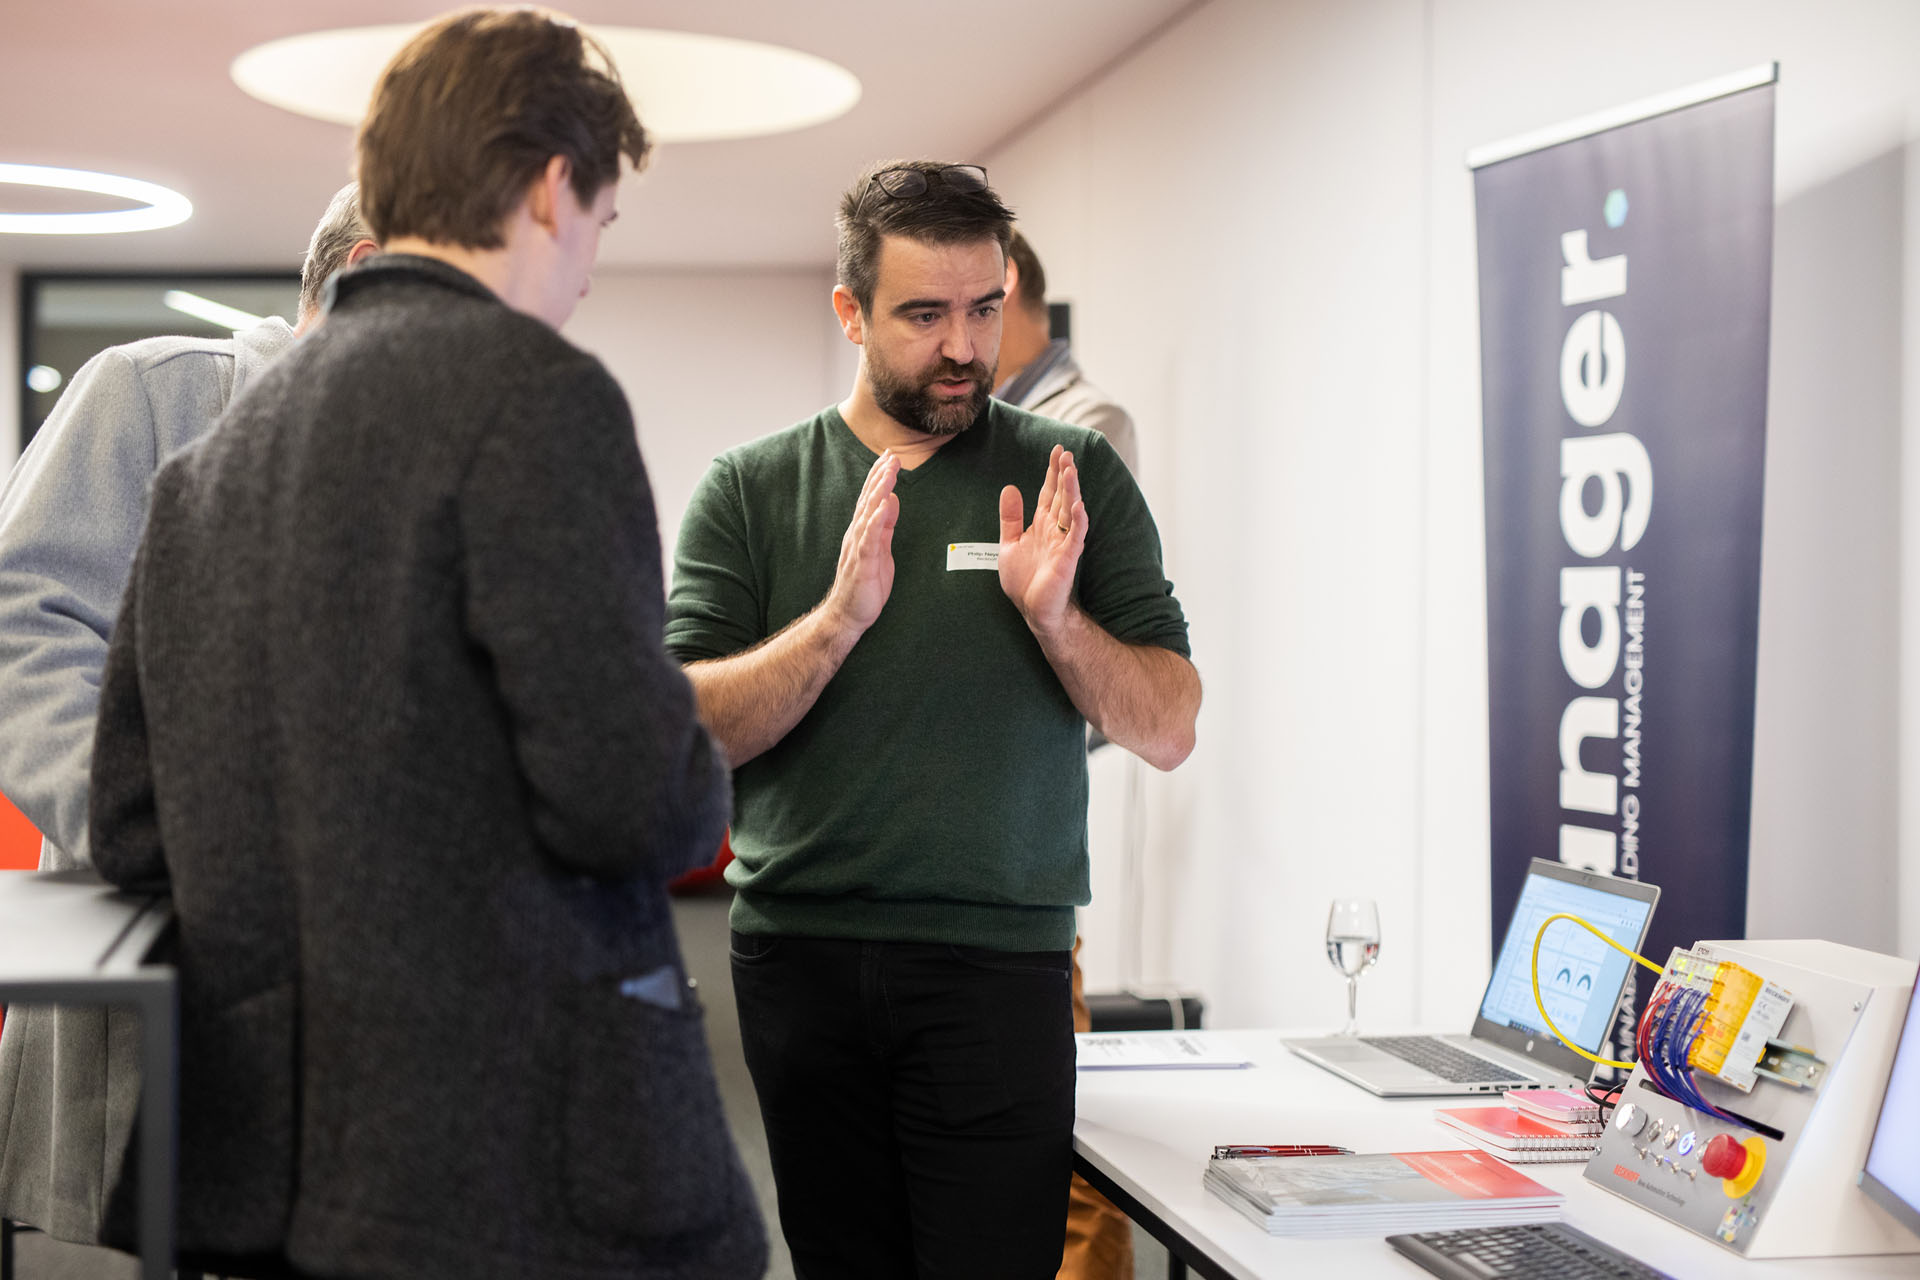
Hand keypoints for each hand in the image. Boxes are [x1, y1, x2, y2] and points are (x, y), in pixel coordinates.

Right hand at [823, 450, 899, 634]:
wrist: (848, 615)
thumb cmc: (865, 584)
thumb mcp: (881, 549)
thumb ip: (885, 525)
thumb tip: (891, 500)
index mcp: (863, 531)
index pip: (871, 498)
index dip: (880, 477)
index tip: (890, 457)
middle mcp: (857, 535)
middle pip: (868, 500)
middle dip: (880, 477)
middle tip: (891, 456)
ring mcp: (857, 548)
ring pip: (867, 514)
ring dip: (878, 492)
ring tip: (888, 473)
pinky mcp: (861, 563)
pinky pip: (868, 539)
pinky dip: (874, 522)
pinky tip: (881, 507)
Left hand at [998, 444, 1085, 634]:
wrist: (1032, 610)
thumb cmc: (1024, 581)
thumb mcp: (1008, 543)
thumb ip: (1010, 517)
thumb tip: (1009, 487)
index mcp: (1041, 525)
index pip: (1048, 492)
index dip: (1052, 472)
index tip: (1057, 450)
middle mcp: (1054, 530)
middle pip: (1061, 496)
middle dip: (1064, 474)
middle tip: (1066, 452)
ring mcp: (1062, 543)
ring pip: (1070, 511)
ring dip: (1071, 490)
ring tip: (1071, 469)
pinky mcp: (1067, 559)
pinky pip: (1076, 536)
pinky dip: (1078, 520)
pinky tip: (1079, 505)